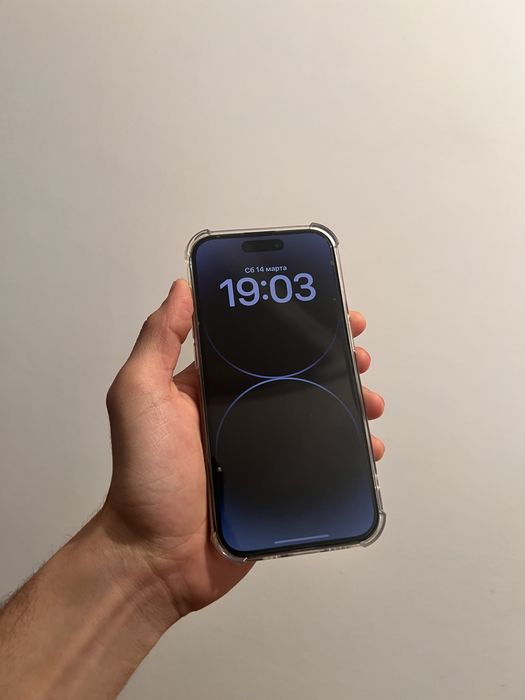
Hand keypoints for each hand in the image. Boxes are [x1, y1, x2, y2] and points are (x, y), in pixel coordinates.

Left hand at [102, 280, 384, 618]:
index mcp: (214, 386)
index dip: (295, 325)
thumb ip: (158, 340)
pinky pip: (323, 459)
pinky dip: (350, 449)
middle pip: (299, 376)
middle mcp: (242, 411)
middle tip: (359, 355)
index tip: (327, 311)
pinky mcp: (281, 483)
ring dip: (350, 401)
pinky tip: (368, 445)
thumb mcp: (139, 394)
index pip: (260, 344)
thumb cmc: (146, 474)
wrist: (159, 555)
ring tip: (370, 400)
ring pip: (318, 414)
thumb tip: (182, 287)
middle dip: (334, 360)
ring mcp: (264, 448)